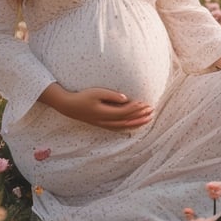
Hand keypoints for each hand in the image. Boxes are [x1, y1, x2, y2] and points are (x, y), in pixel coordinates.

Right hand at [38, 84, 152, 130]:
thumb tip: (126, 98)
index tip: (145, 103)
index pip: (124, 112)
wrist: (69, 106)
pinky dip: (128, 127)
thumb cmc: (83, 97)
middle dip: (140, 116)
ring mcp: (103, 124)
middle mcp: (105, 121)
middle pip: (126, 120)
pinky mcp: (102, 124)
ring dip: (137, 123)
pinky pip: (118, 128)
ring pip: (124, 126)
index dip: (135, 109)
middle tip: (152, 111)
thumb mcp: (97, 93)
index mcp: (104, 113)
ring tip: (148, 119)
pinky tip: (134, 125)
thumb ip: (112, 96)